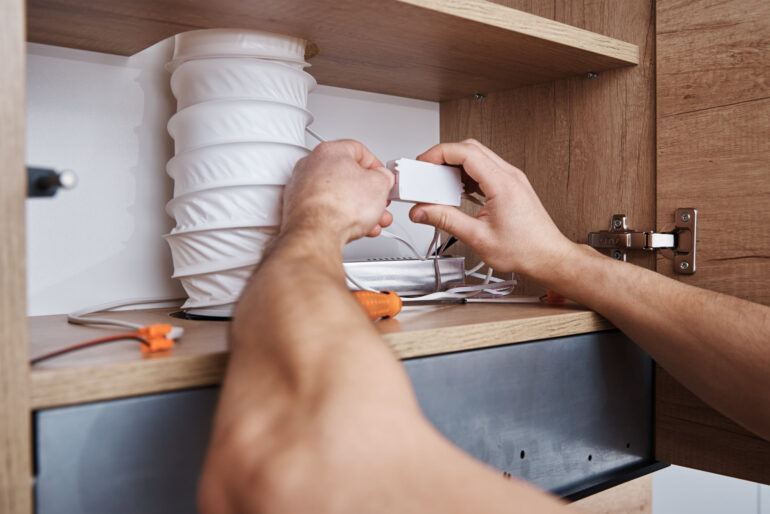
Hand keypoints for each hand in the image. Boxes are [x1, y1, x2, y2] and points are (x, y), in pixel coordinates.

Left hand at [282, 140, 394, 244]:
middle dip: (367, 192)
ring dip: (356, 207)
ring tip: (370, 220)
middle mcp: (311, 165)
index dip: (376, 166)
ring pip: (336, 194)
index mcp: (330, 151)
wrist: (316, 234)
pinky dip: (339, 216)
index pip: (359, 150)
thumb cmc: (339, 207)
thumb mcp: (379, 185)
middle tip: (377, 200)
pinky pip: (324, 208)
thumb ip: (383, 177)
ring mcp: (301, 187)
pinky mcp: (297, 208)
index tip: (383, 177)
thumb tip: (382, 179)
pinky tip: (352, 227)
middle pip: (346, 175)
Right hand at [409, 139, 574, 280]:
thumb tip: (422, 211)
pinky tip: (457, 191)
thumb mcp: (478, 238)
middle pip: (470, 148)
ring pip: (477, 156)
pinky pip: (485, 169)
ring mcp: (511, 178)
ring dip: (455, 165)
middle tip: (426, 172)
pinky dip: (466, 174)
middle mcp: (509, 176)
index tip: (423, 163)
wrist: (547, 256)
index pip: (465, 152)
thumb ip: (446, 221)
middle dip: (443, 156)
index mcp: (502, 184)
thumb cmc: (524, 250)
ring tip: (438, 184)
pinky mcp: (511, 185)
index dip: (439, 153)